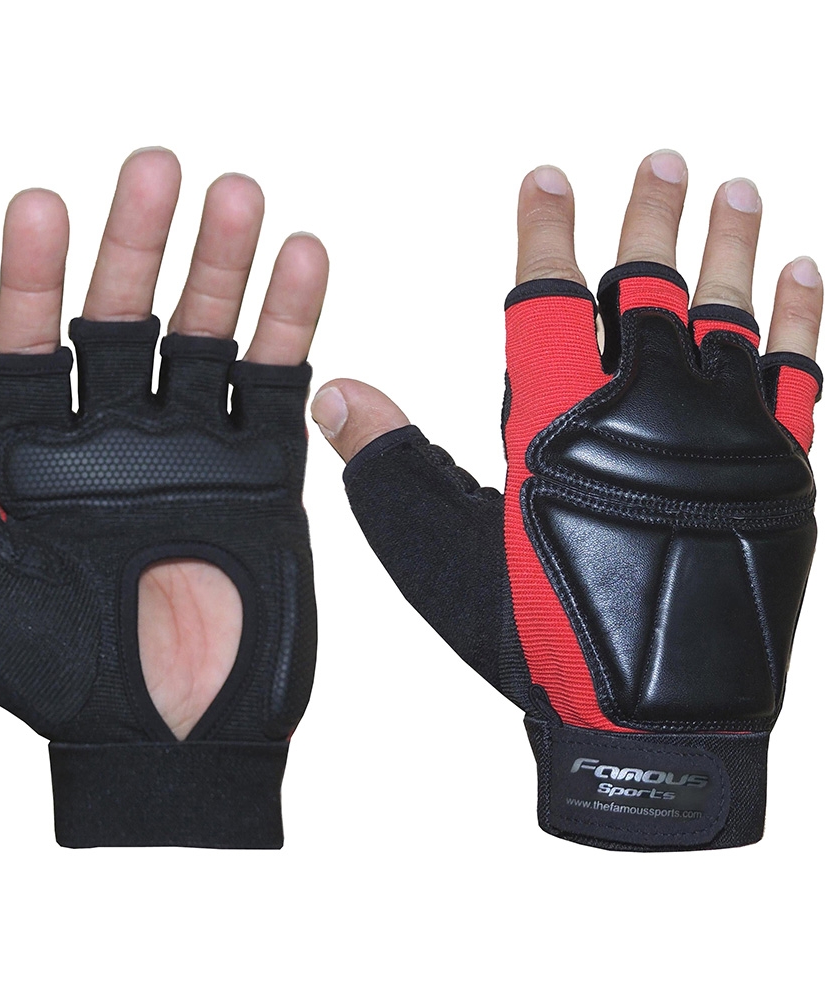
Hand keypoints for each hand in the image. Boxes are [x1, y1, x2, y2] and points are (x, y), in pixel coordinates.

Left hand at [0, 148, 327, 744]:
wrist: (172, 739)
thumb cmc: (60, 682)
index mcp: (36, 460)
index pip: (25, 348)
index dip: (27, 278)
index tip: (38, 208)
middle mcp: (115, 440)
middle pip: (125, 321)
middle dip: (139, 246)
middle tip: (156, 166)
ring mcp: (193, 449)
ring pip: (208, 338)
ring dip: (223, 267)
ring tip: (237, 193)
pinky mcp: (265, 471)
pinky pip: (277, 386)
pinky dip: (292, 323)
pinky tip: (303, 259)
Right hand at [313, 150, 821, 850]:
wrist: (656, 720)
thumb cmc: (543, 641)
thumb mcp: (444, 557)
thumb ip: (392, 467)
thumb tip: (335, 391)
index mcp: (558, 422)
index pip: (546, 296)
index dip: (543, 229)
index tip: (545, 179)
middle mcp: (645, 408)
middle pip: (647, 284)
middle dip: (647, 215)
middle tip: (658, 160)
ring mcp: (722, 433)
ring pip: (729, 311)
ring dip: (732, 244)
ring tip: (736, 188)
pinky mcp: (778, 468)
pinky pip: (796, 374)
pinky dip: (801, 319)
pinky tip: (802, 274)